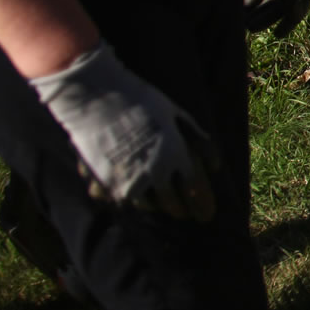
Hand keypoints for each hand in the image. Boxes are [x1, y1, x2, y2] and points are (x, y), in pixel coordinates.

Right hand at [30, 44, 219, 220]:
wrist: (95, 96)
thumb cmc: (139, 100)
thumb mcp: (176, 114)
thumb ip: (198, 139)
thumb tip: (215, 166)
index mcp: (176, 153)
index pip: (195, 188)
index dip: (202, 202)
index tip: (205, 213)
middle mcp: (155, 171)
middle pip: (172, 203)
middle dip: (179, 208)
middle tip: (182, 211)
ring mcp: (128, 180)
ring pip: (146, 205)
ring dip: (153, 203)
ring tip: (156, 199)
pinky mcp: (104, 185)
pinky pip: (120, 201)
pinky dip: (127, 197)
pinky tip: (129, 190)